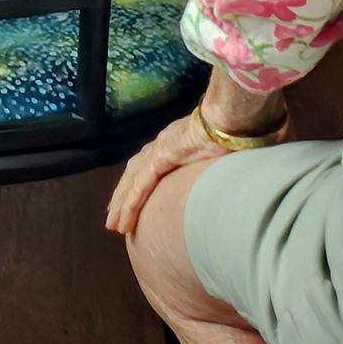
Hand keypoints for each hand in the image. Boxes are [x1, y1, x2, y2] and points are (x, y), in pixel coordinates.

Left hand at [105, 113, 225, 236]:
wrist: (228, 119)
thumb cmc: (229, 136)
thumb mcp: (215, 157)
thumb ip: (207, 169)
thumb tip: (215, 184)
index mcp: (172, 144)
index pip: (147, 167)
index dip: (136, 185)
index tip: (128, 202)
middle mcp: (160, 146)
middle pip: (134, 174)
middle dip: (122, 197)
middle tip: (113, 219)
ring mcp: (159, 150)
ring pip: (133, 181)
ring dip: (122, 204)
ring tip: (114, 224)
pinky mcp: (161, 157)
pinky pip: (142, 183)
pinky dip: (132, 201)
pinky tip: (125, 216)